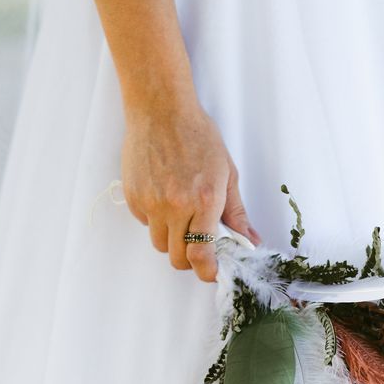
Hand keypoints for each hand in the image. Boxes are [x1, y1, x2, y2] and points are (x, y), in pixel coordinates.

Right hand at [121, 99, 259, 282]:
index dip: (206, 271)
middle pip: (178, 257)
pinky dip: (156, 220)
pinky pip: (145, 224)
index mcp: (204, 200)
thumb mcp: (226, 173)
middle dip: (190, 258)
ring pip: (159, 244)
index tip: (212, 272)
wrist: (161, 111)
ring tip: (181, 216)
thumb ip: (237, 212)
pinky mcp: (133, 197)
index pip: (201, 253)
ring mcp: (151, 202)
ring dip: (172, 240)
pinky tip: (164, 197)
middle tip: (199, 246)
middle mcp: (175, 206)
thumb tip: (251, 240)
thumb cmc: (197, 136)